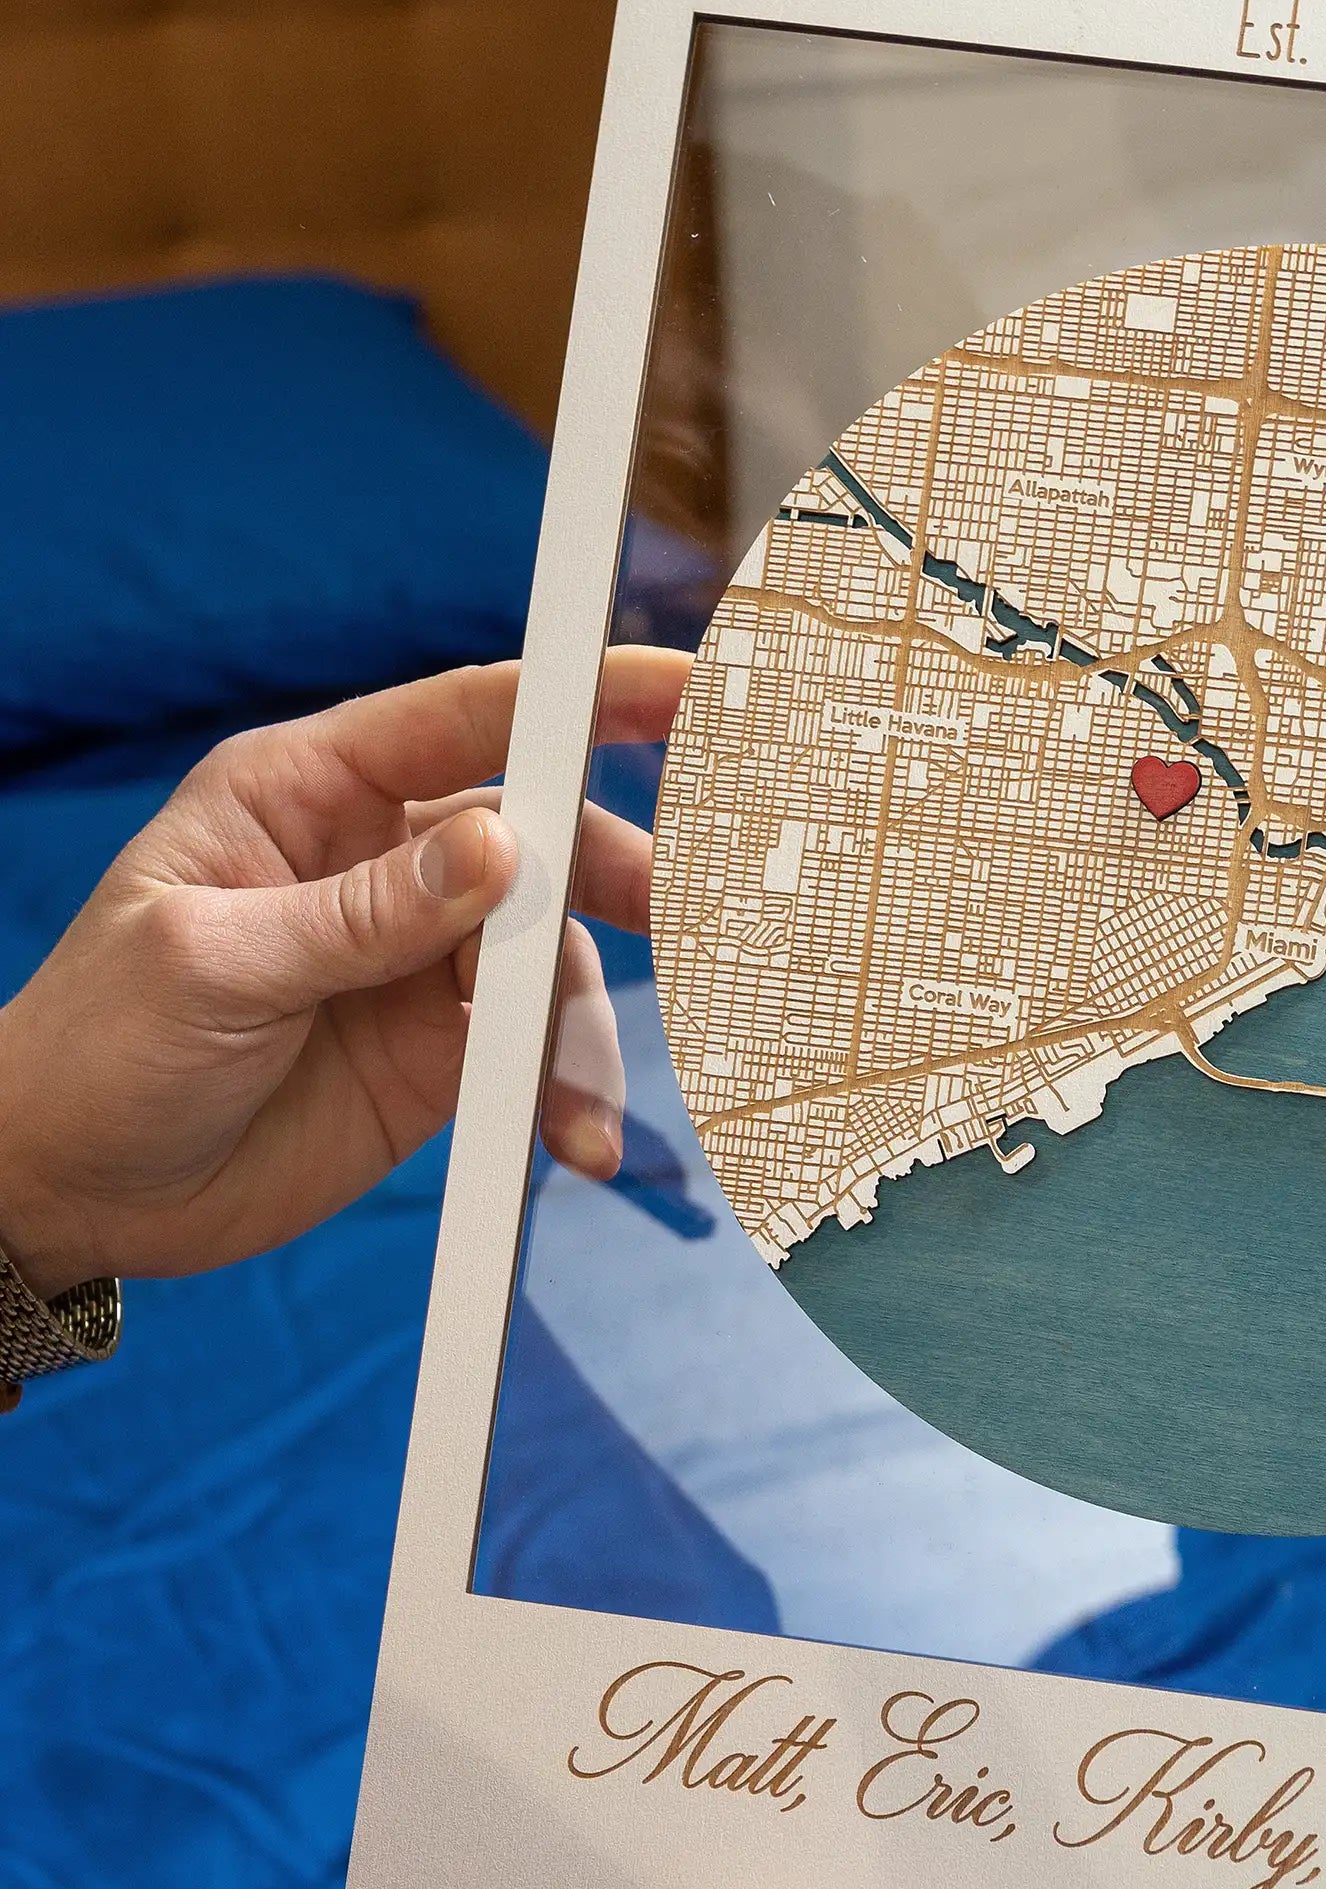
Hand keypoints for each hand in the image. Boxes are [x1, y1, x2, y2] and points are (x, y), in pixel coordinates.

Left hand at [0, 650, 687, 1297]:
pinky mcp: (449, 1052)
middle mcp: (384, 862)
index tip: (678, 689)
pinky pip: (541, 1049)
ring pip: (557, 954)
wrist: (72, 1199)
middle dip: (622, 877)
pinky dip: (570, 1089)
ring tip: (578, 1108)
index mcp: (311, 794)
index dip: (579, 695)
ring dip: (582, 1026)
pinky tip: (572, 1139)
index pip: (466, 717)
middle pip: (543, 837)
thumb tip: (495, 848)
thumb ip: (359, 911)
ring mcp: (424, 957)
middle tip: (688, 918)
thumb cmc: (97, 1052)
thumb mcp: (210, 966)